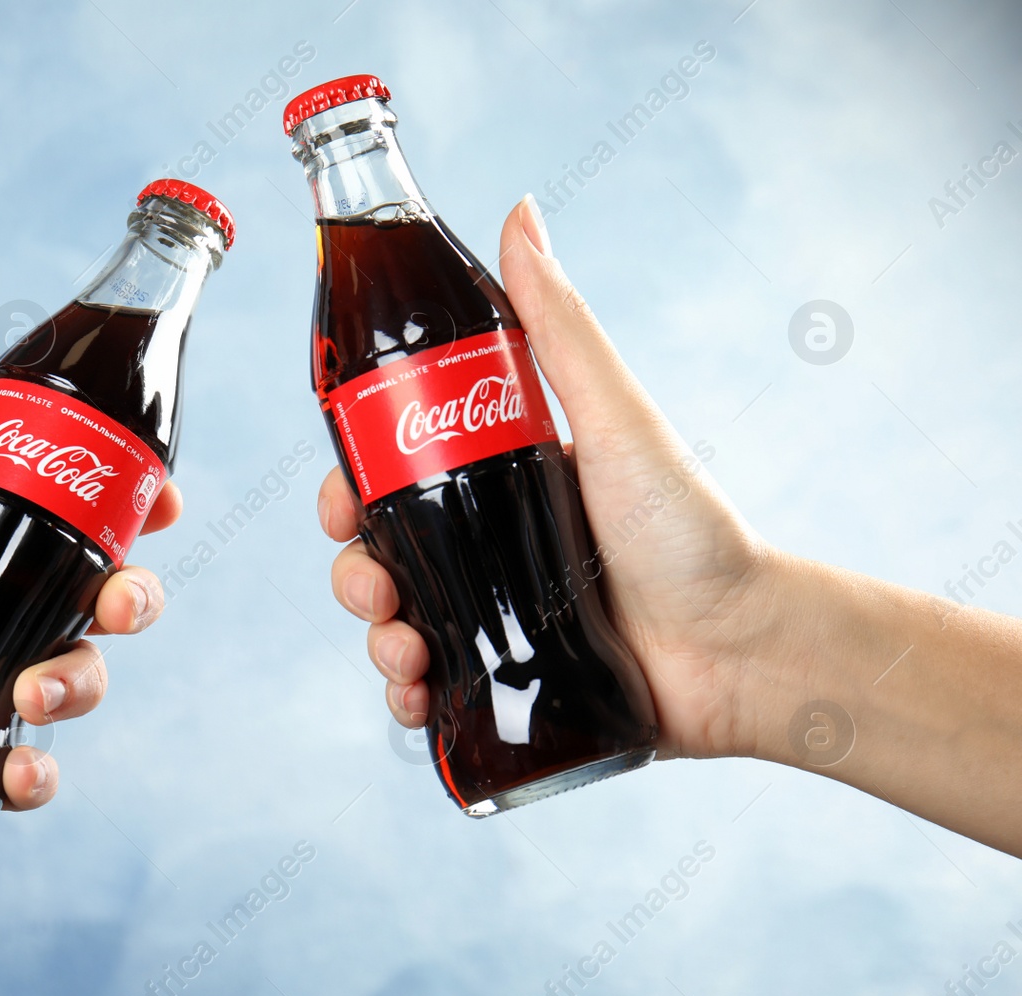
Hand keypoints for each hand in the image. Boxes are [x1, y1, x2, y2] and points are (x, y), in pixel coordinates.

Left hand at [0, 372, 179, 866]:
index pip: (68, 534)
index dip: (126, 516)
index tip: (158, 504)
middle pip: (98, 607)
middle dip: (135, 599)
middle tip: (120, 602)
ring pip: (80, 686)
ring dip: (81, 685)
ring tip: (29, 693)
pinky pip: (32, 777)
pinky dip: (39, 777)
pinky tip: (14, 769)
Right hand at [317, 196, 773, 761]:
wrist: (741, 650)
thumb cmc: (691, 530)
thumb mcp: (616, 420)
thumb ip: (560, 326)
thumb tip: (519, 213)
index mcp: (500, 479)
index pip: (396, 475)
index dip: (351, 487)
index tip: (341, 503)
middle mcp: (490, 544)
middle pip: (382, 551)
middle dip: (356, 570)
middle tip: (373, 586)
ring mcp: (497, 615)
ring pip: (396, 620)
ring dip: (376, 635)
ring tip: (405, 649)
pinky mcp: (508, 679)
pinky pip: (431, 687)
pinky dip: (405, 693)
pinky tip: (414, 694)